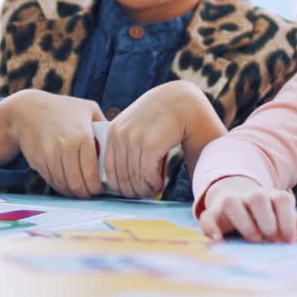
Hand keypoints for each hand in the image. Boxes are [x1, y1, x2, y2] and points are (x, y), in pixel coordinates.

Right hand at [0, 91, 104, 198]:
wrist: (27, 110)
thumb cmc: (61, 108)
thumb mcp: (87, 108)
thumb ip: (104, 123)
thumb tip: (117, 140)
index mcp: (83, 136)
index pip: (92, 172)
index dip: (96, 186)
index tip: (100, 189)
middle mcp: (66, 147)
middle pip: (78, 182)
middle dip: (86, 193)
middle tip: (91, 194)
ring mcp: (50, 155)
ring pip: (64, 184)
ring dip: (73, 193)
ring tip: (80, 192)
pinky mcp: (38, 161)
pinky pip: (52, 180)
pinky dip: (60, 187)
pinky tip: (66, 186)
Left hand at [103, 82, 200, 199]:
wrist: (188, 102)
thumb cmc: (166, 116)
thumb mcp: (140, 127)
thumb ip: (130, 145)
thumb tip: (124, 179)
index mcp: (114, 130)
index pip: (109, 168)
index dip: (121, 186)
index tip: (134, 191)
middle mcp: (120, 133)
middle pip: (120, 176)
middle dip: (134, 191)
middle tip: (146, 195)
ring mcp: (134, 138)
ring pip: (134, 177)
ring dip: (145, 189)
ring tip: (155, 190)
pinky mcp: (150, 143)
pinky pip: (147, 174)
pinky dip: (154, 183)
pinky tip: (161, 183)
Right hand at [197, 176, 296, 243]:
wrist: (235, 206)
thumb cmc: (264, 219)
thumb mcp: (282, 221)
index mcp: (272, 198)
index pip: (283, 199)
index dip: (288, 219)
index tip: (290, 240)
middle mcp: (251, 197)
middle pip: (258, 197)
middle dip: (266, 218)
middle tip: (270, 238)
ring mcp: (230, 203)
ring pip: (233, 202)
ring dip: (243, 221)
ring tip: (253, 239)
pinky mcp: (212, 214)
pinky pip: (208, 218)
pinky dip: (211, 229)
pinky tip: (218, 242)